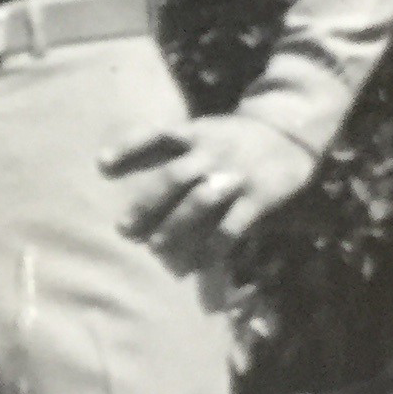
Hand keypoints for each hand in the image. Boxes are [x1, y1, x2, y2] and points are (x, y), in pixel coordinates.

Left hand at [99, 112, 314, 269]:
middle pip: (173, 177)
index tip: (101, 165)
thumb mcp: (207, 129)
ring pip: (198, 203)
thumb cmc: (238, 136)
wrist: (291, 131)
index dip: (129, 147)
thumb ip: (178, 148)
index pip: (157, 134)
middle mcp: (212, 152)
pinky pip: (231, 227)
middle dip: (146, 204)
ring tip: (156, 249)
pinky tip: (197, 263)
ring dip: (175, 228)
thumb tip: (133, 175)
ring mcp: (235, 175)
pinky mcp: (258, 198)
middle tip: (125, 229)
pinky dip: (212, 247)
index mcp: (197, 132)